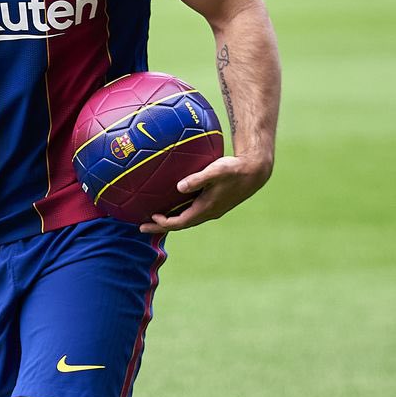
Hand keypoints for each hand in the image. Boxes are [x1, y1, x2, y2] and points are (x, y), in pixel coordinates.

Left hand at [139, 152, 272, 233]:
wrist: (254, 172)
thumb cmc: (234, 169)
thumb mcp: (215, 171)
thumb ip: (197, 179)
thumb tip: (179, 187)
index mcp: (206, 208)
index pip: (180, 222)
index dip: (164, 223)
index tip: (149, 218)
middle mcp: (208, 213)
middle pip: (181, 224)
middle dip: (161, 226)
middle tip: (142, 227)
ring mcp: (212, 210)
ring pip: (187, 220)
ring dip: (170, 221)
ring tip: (154, 219)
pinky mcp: (214, 204)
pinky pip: (192, 213)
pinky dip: (179, 213)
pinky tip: (173, 206)